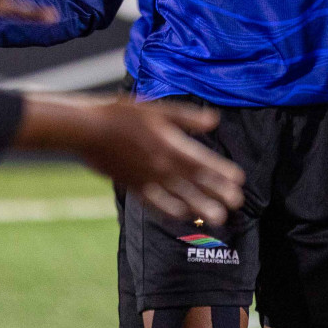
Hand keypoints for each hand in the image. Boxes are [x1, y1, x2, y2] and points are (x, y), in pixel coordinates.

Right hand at [66, 98, 245, 226]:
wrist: (89, 130)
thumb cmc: (122, 114)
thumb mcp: (157, 109)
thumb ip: (187, 117)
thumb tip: (214, 121)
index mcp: (170, 145)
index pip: (202, 163)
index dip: (221, 172)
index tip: (238, 180)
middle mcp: (162, 166)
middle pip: (195, 183)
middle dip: (217, 193)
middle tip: (236, 204)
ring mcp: (148, 179)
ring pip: (179, 197)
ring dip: (200, 207)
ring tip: (218, 218)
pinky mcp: (134, 187)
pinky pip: (156, 204)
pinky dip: (171, 211)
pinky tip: (182, 216)